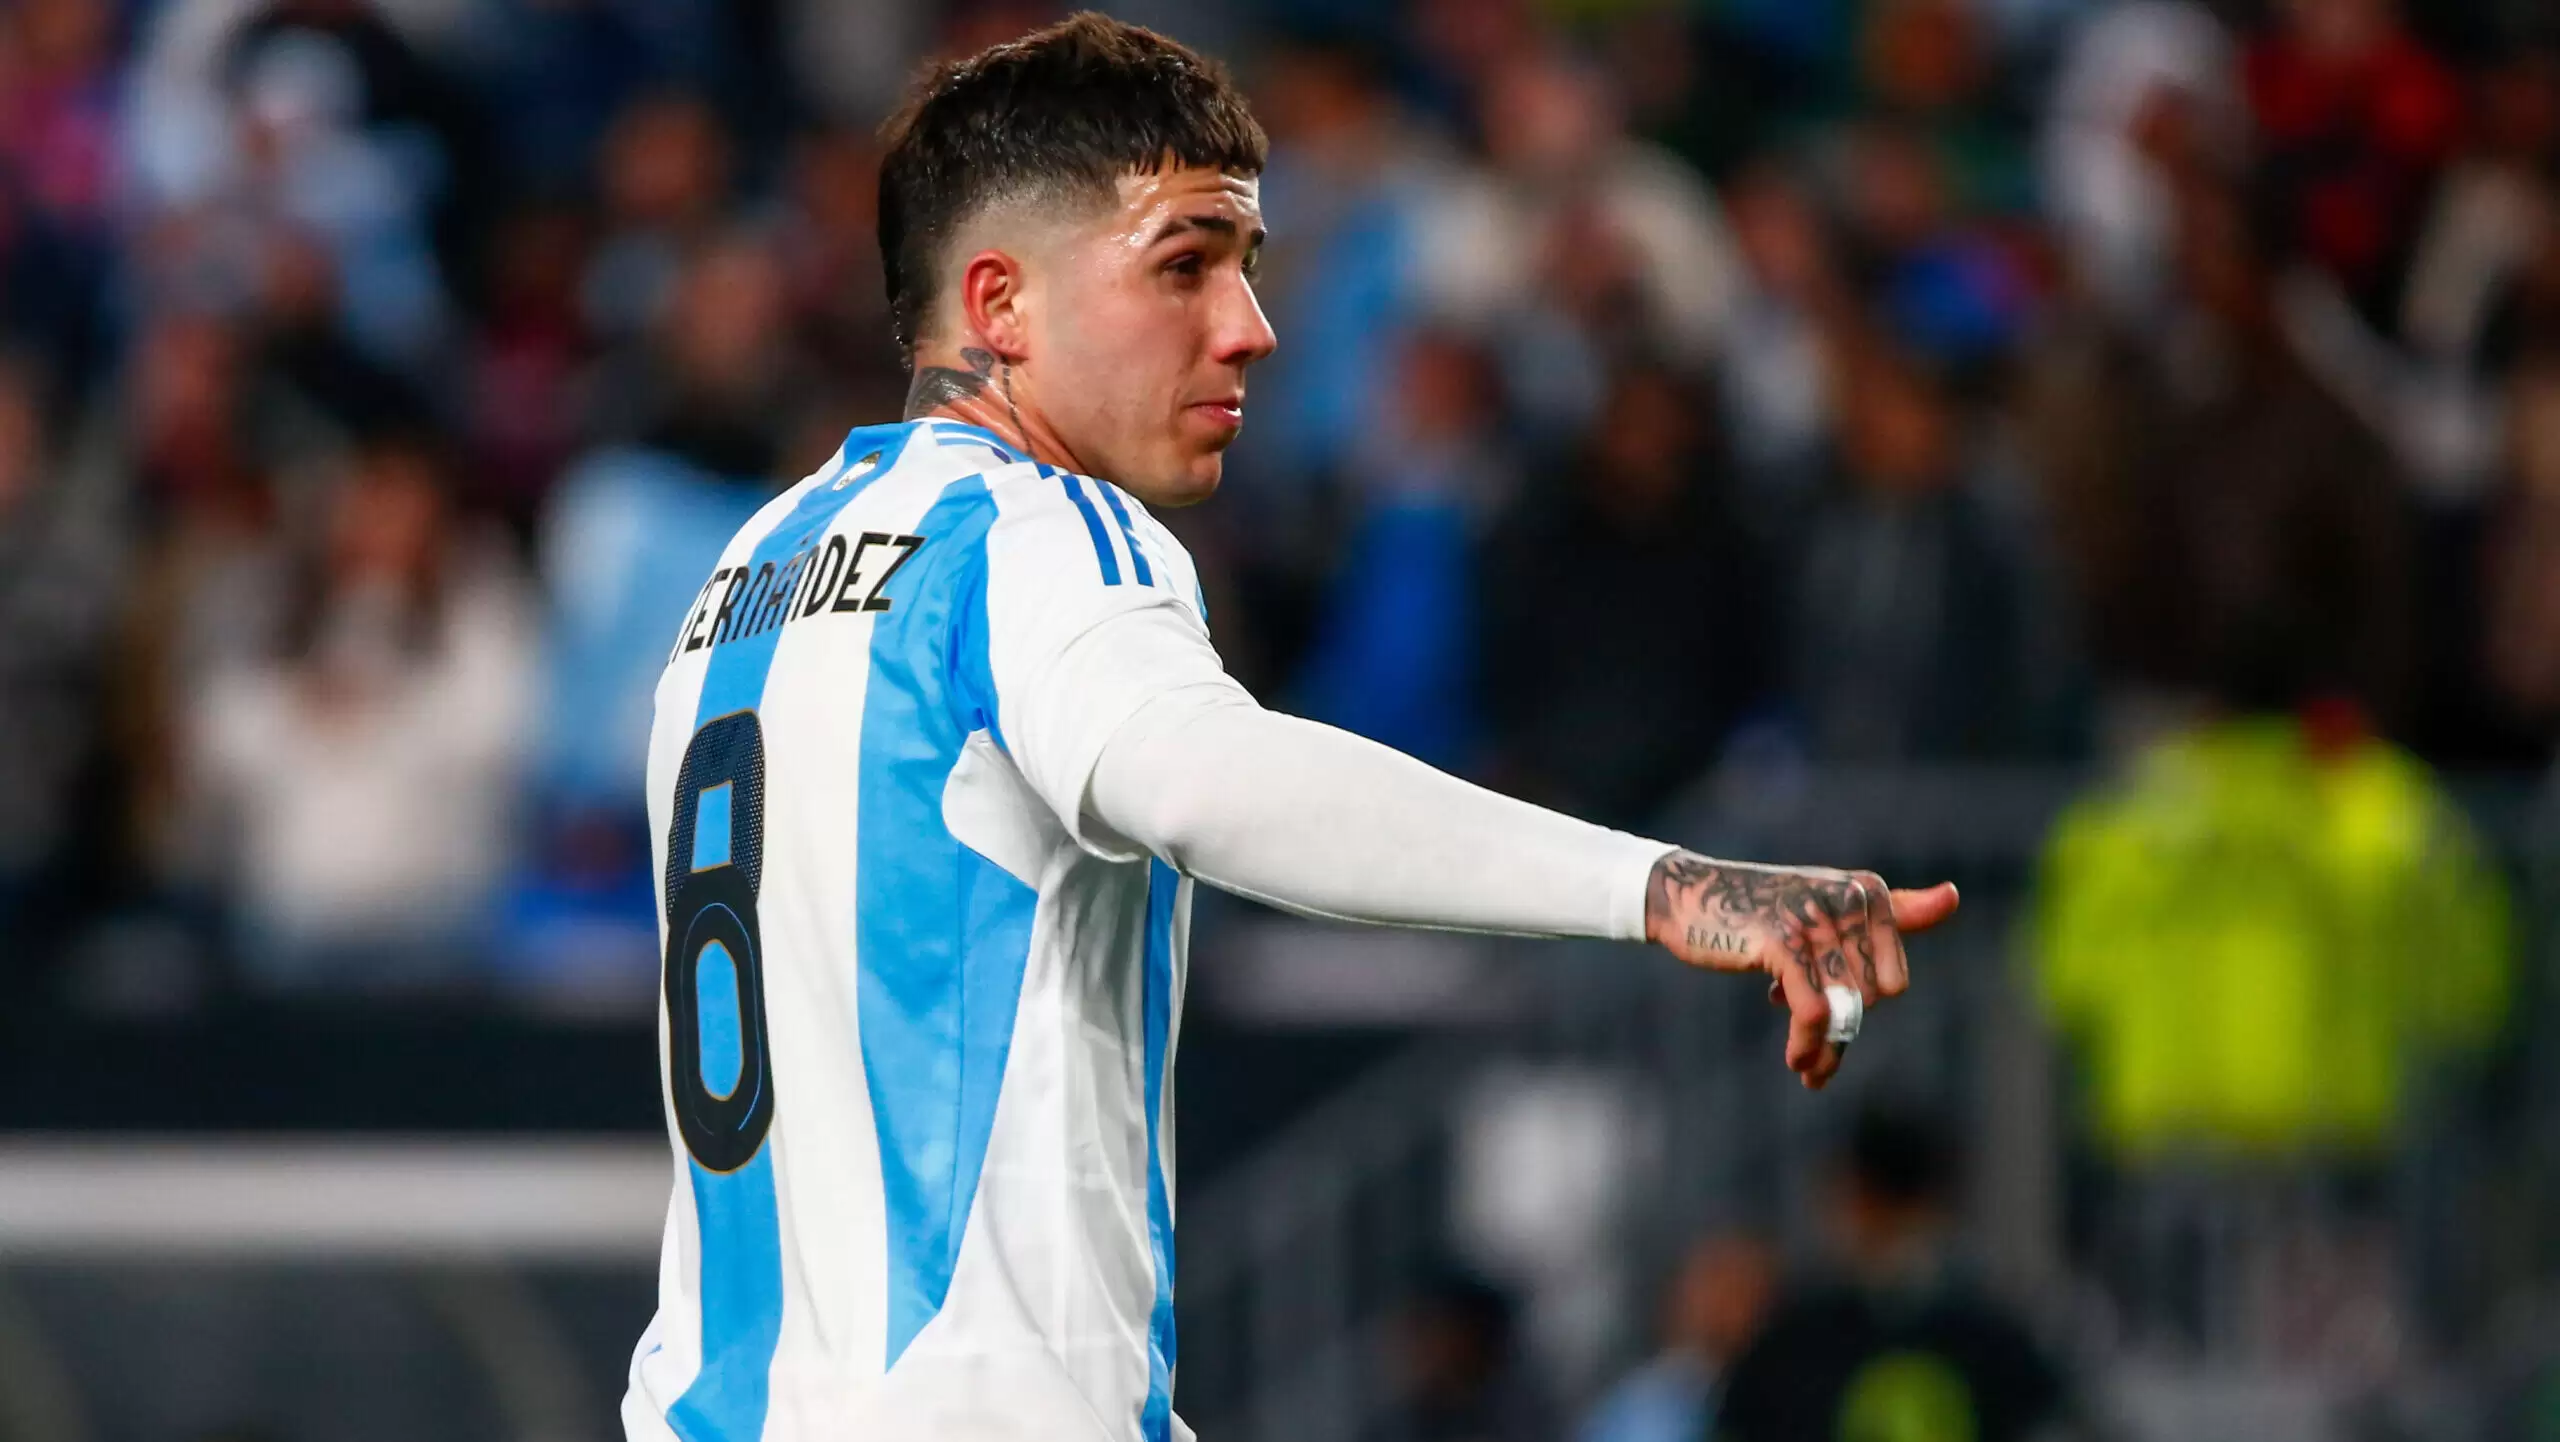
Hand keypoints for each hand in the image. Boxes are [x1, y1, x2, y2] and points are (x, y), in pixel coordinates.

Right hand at [1644, 851, 1958, 1089]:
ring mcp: (1814, 921)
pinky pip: (1814, 1012)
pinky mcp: (1781, 943)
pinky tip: (1796, 1060)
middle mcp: (1848, 900)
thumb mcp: (1830, 904)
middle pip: (1869, 999)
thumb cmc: (1761, 907)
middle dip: (1843, 1032)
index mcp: (1867, 892)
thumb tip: (1954, 895)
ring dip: (1826, 1051)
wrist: (1689, 896)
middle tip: (1814, 1050)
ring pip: (1843, 1010)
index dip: (1864, 1006)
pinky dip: (1807, 1044)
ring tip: (1807, 1070)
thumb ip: (1896, 909)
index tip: (1831, 1009)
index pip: (1892, 979)